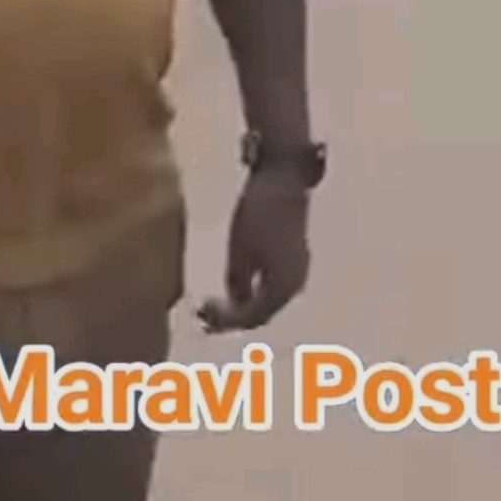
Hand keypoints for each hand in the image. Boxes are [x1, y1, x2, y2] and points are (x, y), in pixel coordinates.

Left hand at [198, 169, 310, 333]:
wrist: (284, 179)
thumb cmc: (260, 213)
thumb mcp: (240, 248)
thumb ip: (236, 281)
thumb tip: (233, 303)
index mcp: (283, 287)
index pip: (252, 317)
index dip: (225, 321)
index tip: (202, 313)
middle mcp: (295, 285)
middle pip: (262, 312)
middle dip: (233, 316)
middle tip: (205, 314)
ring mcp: (298, 271)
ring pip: (268, 300)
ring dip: (243, 305)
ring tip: (216, 302)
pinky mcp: (294, 259)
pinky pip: (273, 286)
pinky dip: (254, 290)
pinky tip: (236, 284)